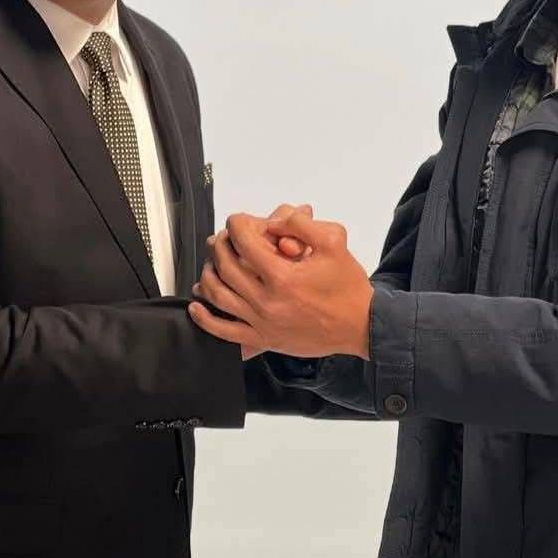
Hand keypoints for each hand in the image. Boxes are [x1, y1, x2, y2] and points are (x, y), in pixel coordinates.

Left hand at [189, 210, 372, 359]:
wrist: (360, 326)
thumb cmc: (347, 286)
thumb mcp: (333, 242)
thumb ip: (301, 223)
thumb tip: (273, 219)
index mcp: (283, 276)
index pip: (244, 242)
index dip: (237, 224)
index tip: (239, 220)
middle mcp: (268, 301)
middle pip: (226, 265)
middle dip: (220, 244)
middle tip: (225, 237)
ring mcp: (262, 322)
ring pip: (218, 296)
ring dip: (209, 274)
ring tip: (213, 262)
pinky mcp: (263, 339)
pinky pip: (224, 331)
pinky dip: (205, 318)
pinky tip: (198, 304)